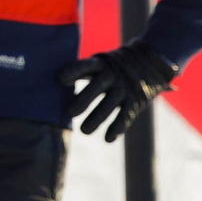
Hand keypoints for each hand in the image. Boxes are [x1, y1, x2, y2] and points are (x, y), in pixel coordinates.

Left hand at [58, 42, 176, 141]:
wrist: (150, 62)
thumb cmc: (111, 66)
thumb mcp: (99, 63)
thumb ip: (80, 72)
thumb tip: (51, 84)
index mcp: (100, 63)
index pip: (85, 65)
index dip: (73, 71)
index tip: (61, 79)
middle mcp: (112, 75)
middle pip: (97, 87)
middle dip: (84, 99)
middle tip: (70, 112)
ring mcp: (124, 88)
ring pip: (109, 104)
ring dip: (97, 118)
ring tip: (84, 130)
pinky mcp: (136, 101)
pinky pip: (125, 115)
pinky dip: (117, 128)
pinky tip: (107, 139)